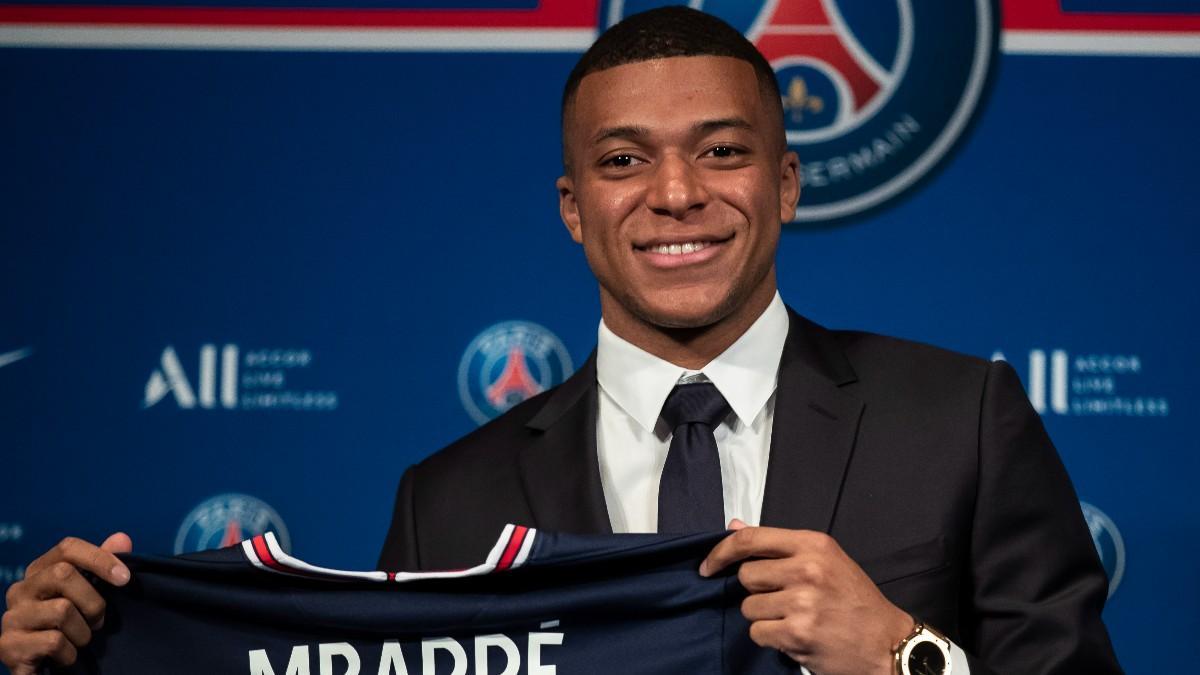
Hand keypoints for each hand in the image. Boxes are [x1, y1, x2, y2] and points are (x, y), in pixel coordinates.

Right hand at [0, 533, 132, 674]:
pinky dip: (70, 653)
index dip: (100, 558)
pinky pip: (53, 641)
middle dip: (93, 601)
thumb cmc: (70, 626)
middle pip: (64, 574)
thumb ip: (103, 567)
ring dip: (83, 632)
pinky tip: (64, 656)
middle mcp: (20, 590)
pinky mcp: (8, 645)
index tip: (125, 578)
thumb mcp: (89, 595)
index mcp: (39, 572)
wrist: (42, 667)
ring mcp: (11, 617)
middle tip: (98, 621)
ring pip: (61, 610)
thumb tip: (122, 538)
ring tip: (79, 640)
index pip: (68, 548)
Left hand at [700, 521, 912, 674]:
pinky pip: (758, 633)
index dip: (720, 552)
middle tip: (781, 599)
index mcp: (813, 545)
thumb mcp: (825, 560)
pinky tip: (794, 636)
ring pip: (748, 608)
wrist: (887, 643)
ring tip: (792, 619)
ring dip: (763, 617)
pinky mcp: (798, 634)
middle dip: (756, 591)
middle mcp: (807, 569)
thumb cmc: (855, 600)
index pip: (750, 539)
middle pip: (746, 576)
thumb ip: (780, 546)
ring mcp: (802, 602)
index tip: (707, 566)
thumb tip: (733, 526)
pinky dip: (770, 638)